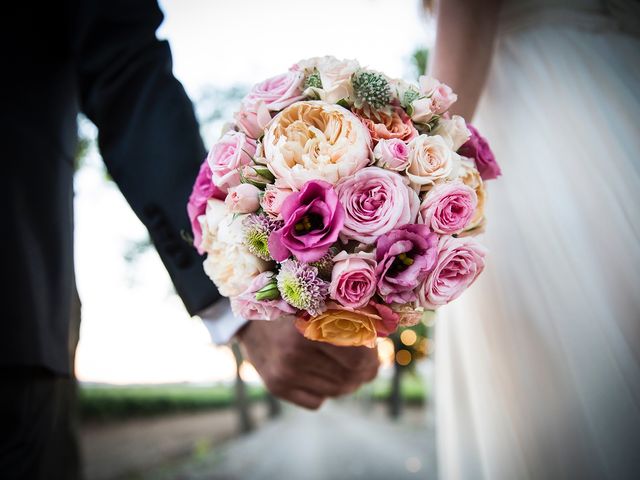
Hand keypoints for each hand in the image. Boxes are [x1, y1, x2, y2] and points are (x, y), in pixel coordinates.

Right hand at [237, 319, 378, 408]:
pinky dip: (324, 392)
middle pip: (350, 377)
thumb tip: (380, 350)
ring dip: (346, 382)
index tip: (374, 354)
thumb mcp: (321, 307)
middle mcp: (295, 353)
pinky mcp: (277, 387)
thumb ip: (350, 322)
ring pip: (336, 391)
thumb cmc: (296, 310)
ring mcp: (285, 373)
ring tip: (341, 367)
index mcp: (311, 326)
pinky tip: (318, 374)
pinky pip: (317, 402)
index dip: (372, 359)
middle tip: (366, 366)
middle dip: (364, 373)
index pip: (358, 358)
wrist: (251, 319)